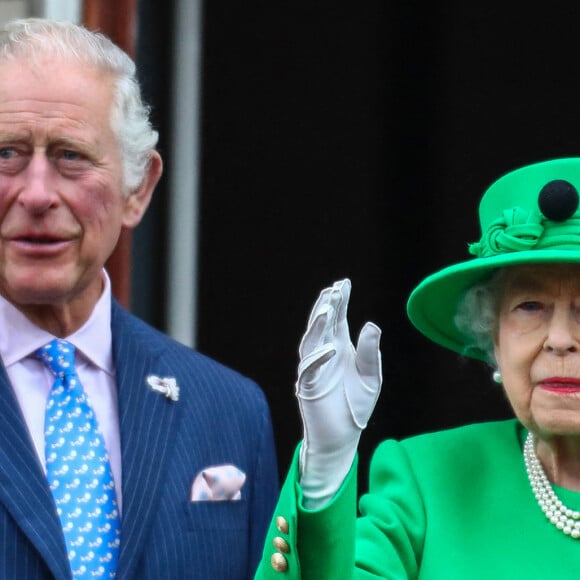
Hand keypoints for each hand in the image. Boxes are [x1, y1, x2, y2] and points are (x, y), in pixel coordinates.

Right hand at [297, 279, 381, 506]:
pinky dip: (318, 358)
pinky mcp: (307, 387)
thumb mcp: (371, 378)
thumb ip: (369, 353)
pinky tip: (331, 348)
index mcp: (340, 348)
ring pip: (311, 341)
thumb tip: (371, 324)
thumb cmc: (356, 406)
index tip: (344, 283)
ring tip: (326, 309)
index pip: (339, 319)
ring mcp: (314, 369)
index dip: (340, 301)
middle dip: (327, 306)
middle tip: (334, 290)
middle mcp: (325, 353)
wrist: (344, 437)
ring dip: (318, 325)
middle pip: (323, 325)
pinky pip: (310, 369)